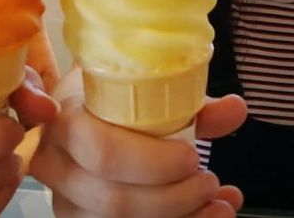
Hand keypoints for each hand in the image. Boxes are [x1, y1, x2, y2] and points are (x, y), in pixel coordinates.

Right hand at [30, 92, 247, 217]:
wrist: (84, 114)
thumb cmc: (114, 99)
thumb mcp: (145, 88)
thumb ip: (190, 103)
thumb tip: (235, 110)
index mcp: (68, 121)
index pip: (104, 151)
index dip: (153, 162)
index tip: (191, 157)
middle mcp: (57, 166)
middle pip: (115, 200)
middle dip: (175, 198)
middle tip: (209, 181)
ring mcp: (66, 202)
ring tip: (219, 203)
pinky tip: (208, 215)